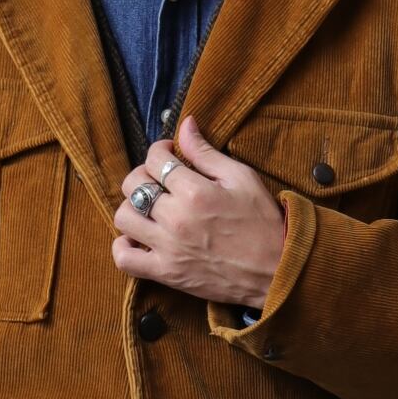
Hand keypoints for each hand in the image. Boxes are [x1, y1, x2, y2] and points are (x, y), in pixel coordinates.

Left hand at [111, 115, 286, 306]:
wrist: (275, 272)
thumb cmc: (262, 223)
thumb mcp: (241, 178)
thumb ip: (207, 152)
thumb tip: (185, 124)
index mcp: (195, 191)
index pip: (155, 159)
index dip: (159, 150)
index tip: (168, 155)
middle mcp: (176, 219)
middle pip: (133, 185)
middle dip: (143, 175)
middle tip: (158, 180)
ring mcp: (167, 248)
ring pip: (123, 217)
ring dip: (131, 207)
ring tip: (149, 209)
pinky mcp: (166, 273)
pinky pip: (124, 259)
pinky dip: (123, 246)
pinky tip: (138, 238)